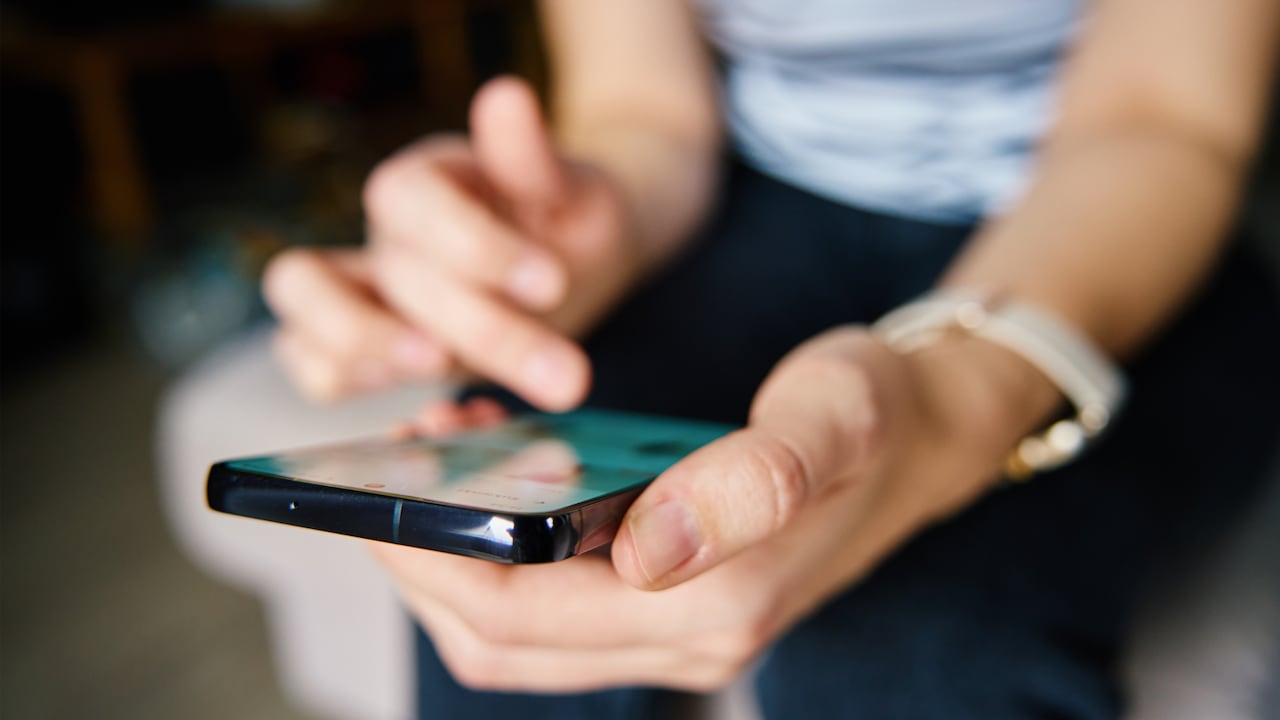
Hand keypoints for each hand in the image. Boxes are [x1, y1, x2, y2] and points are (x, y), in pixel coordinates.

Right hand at [262, 77, 639, 407]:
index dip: (474, 244)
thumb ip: (533, 159)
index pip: (410, 197)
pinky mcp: (365, 351)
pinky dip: (352, 389)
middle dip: (480, 327)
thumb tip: (506, 97)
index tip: (551, 284)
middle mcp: (384, 235)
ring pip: (301, 312)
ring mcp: (364, 294)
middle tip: (562, 375)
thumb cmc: (566, 216)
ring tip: (450, 375)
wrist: (571, 255)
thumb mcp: (573, 189)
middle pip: (391, 274)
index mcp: (426, 179)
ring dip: (370, 350)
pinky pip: (313, 367)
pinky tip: (439, 408)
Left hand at [371, 327, 1054, 690]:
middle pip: (503, 640)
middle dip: (424, 566)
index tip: (379, 491)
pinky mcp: (673, 606)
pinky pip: (557, 610)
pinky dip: (505, 563)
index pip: (523, 613)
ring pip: (521, 636)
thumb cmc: (873, 413)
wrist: (926, 434)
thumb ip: (752, 484)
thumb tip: (648, 550)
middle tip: (386, 477)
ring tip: (435, 469)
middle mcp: (690, 641)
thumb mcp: (829, 421)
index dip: (434, 561)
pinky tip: (499, 481)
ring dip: (458, 567)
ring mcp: (680, 632)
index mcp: (716, 603)